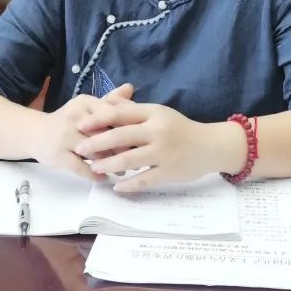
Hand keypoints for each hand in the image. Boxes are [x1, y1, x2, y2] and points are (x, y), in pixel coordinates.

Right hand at [32, 83, 133, 180]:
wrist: (34, 133)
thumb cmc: (68, 120)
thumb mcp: (87, 106)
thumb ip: (110, 100)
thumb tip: (131, 88)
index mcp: (84, 102)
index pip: (113, 115)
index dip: (129, 128)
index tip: (141, 139)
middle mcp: (75, 117)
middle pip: (106, 134)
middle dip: (123, 148)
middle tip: (137, 158)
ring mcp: (65, 137)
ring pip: (95, 152)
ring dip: (111, 164)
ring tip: (123, 171)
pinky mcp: (58, 155)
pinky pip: (80, 168)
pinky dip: (94, 174)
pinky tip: (103, 178)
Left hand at [73, 102, 220, 192]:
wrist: (211, 145)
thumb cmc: (180, 128)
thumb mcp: (159, 113)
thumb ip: (134, 110)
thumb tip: (106, 104)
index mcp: (154, 113)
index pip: (121, 113)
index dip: (98, 119)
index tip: (80, 126)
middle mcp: (157, 131)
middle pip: (121, 136)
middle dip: (96, 143)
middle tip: (79, 149)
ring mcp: (163, 152)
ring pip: (129, 159)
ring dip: (107, 164)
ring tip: (93, 167)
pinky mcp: (169, 172)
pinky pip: (143, 179)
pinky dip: (128, 184)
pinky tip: (116, 186)